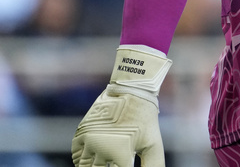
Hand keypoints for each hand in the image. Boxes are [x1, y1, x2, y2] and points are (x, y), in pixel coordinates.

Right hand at [72, 46, 171, 166]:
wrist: (131, 90)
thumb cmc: (145, 119)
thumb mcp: (153, 144)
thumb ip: (153, 165)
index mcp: (121, 152)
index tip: (123, 166)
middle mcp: (102, 147)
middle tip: (112, 163)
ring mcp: (89, 140)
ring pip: (84, 166)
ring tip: (102, 164)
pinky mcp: (81, 133)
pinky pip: (76, 155)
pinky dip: (80, 162)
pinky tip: (90, 163)